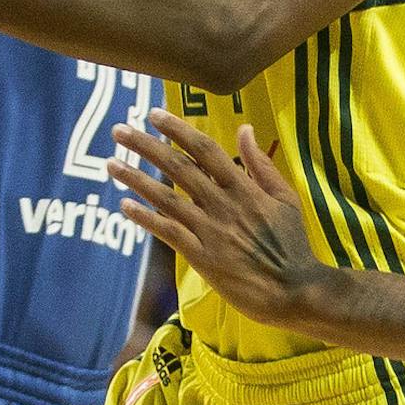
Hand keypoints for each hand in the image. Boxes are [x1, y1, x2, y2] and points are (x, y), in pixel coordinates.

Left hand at [109, 111, 333, 331]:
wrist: (293, 289)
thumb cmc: (292, 243)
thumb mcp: (285, 198)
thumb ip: (261, 164)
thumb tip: (244, 128)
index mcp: (244, 187)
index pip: (204, 149)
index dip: (177, 129)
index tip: (154, 114)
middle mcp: (222, 205)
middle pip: (178, 167)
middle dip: (146, 146)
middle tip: (119, 129)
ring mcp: (210, 231)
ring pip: (166, 198)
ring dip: (136, 179)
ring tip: (111, 163)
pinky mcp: (201, 257)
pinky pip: (168, 232)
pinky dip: (145, 218)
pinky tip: (125, 206)